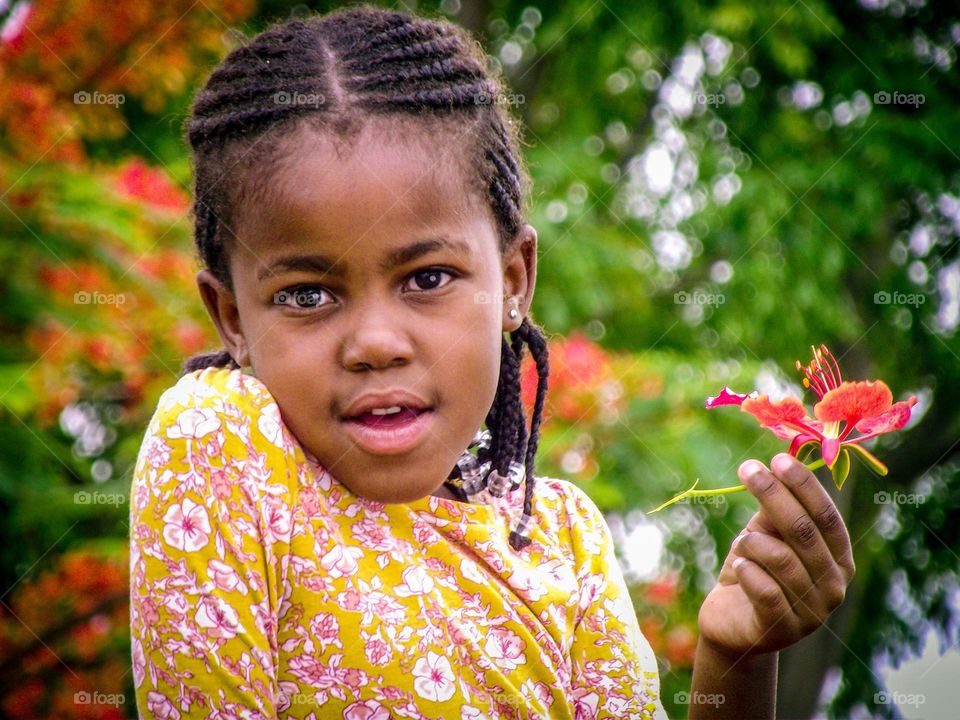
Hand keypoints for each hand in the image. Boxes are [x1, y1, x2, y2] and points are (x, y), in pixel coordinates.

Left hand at [697, 453, 855, 658]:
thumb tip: (778, 468)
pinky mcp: (782, 630)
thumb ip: (775, 512)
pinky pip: (764, 590)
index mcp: (839, 560)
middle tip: (747, 469)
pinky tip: (739, 568)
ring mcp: (812, 613)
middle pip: (804, 532)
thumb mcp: (765, 537)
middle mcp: (834, 587)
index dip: (804, 486)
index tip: (778, 458)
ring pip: (780, 558)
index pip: (827, 517)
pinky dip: (747, 570)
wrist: (732, 623)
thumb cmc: (754, 571)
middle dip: (773, 494)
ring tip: (741, 544)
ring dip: (751, 542)